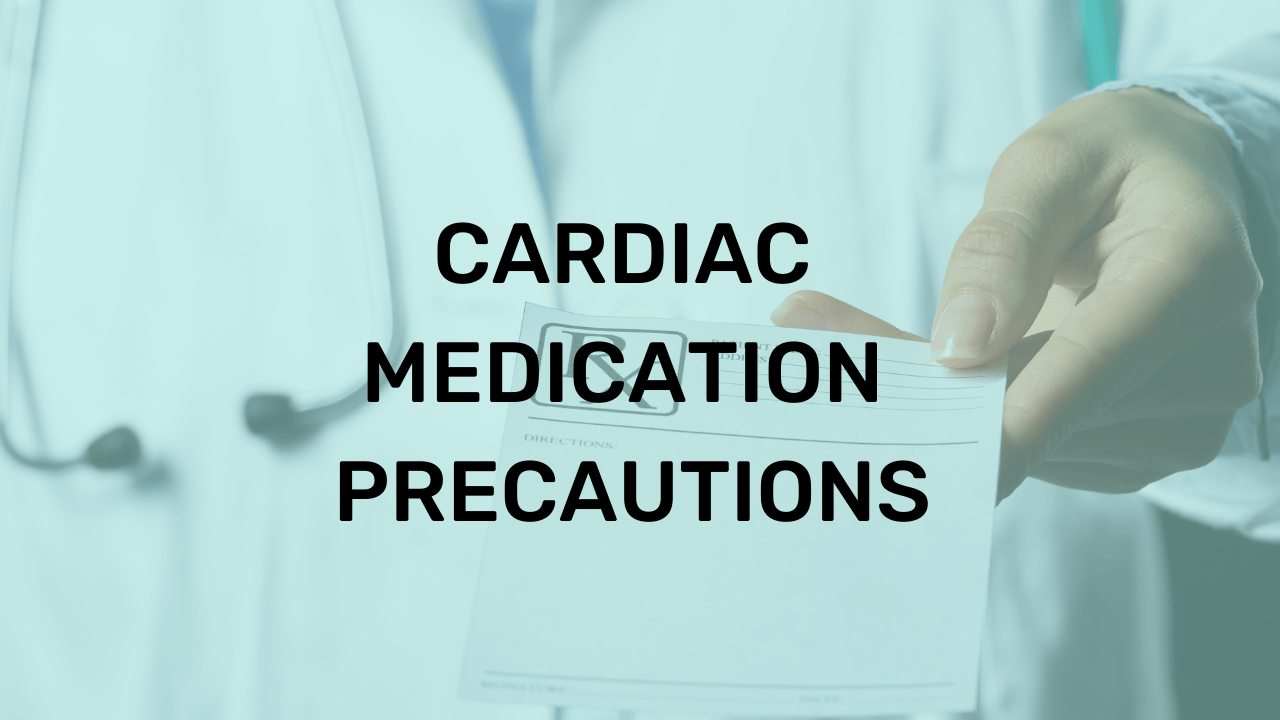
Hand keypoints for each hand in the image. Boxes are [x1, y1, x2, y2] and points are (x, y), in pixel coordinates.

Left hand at [773, 88, 1263, 500]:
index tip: (932, 446)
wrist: (1181, 193)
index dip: (1011, 416)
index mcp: (1197, 273)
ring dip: (950, 409)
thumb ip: (1002, 245)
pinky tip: (944, 379)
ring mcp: (1181, 418)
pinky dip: (982, 420)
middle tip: (807, 337)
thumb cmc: (1113, 162)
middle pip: (1051, 407)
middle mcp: (1209, 362)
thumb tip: (964, 345)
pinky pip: (1045, 447)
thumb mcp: (1050, 160)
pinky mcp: (1143, 445)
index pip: (1097, 362)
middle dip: (938, 395)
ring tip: (869, 347)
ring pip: (1039, 439)